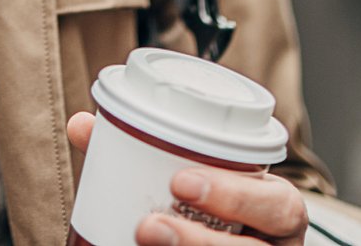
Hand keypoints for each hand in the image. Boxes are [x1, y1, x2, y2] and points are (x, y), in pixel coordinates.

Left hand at [67, 112, 308, 245]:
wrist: (222, 237)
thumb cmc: (214, 204)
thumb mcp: (200, 178)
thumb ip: (146, 153)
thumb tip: (82, 125)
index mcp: (277, 210)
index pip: (278, 203)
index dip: (235, 194)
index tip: (179, 180)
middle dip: (199, 239)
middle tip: (149, 224)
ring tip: (144, 239)